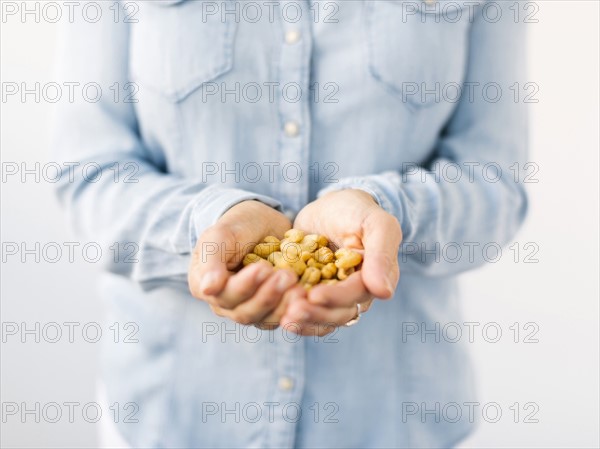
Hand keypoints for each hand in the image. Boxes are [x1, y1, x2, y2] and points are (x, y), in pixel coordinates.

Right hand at [188, 200, 297, 327]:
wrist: (259, 224)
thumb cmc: (236, 226)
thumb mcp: (220, 234)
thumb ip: (211, 260)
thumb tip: (209, 289)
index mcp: (204, 286)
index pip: (224, 295)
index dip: (245, 285)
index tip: (263, 267)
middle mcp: (225, 304)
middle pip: (245, 312)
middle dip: (268, 295)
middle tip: (288, 275)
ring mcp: (249, 309)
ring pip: (264, 319)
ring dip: (283, 305)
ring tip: (300, 287)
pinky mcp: (271, 309)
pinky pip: (282, 316)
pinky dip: (295, 309)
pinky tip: (307, 295)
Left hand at [280, 189, 401, 335]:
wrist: (331, 207)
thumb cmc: (357, 211)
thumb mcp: (375, 223)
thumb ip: (381, 254)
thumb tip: (383, 292)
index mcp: (374, 278)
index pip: (356, 294)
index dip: (336, 298)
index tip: (314, 296)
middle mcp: (356, 294)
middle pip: (338, 314)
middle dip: (316, 314)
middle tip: (292, 311)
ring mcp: (334, 296)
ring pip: (322, 318)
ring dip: (304, 321)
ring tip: (284, 318)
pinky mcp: (314, 294)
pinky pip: (307, 312)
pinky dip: (294, 316)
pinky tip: (279, 317)